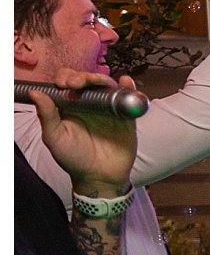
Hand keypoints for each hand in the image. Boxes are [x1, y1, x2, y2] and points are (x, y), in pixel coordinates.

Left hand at [29, 68, 138, 194]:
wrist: (100, 178)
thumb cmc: (73, 159)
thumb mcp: (55, 138)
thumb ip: (46, 116)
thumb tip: (34, 92)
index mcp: (69, 106)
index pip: (67, 82)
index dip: (66, 78)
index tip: (64, 84)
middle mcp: (88, 104)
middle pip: (87, 80)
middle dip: (84, 76)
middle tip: (79, 84)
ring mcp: (107, 109)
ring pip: (107, 86)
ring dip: (104, 79)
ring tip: (102, 82)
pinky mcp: (125, 117)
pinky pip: (128, 98)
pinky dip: (129, 87)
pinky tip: (125, 82)